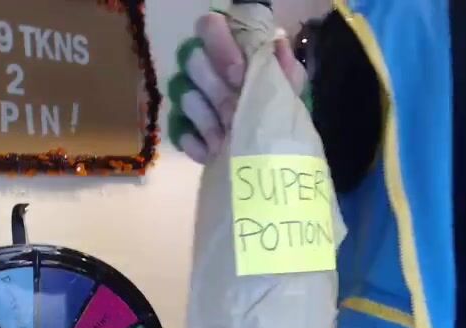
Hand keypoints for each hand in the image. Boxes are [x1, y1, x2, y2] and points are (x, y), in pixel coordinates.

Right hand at [167, 11, 306, 163]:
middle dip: (216, 88)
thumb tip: (279, 43)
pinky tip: (213, 153)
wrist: (267, 163)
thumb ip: (285, 69)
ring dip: (207, 118)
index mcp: (230, 52)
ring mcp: (188, 98)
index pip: (210, 26)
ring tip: (227, 137)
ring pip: (183, 93)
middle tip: (235, 110)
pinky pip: (177, 128)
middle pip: (191, 58)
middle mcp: (203, 69)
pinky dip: (195, 142)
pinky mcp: (179, 128)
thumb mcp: (288, 94)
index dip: (221, 46)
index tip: (240, 74)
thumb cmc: (275, 120)